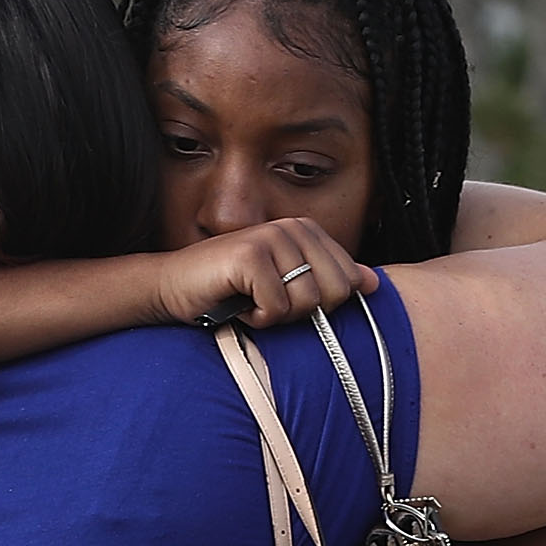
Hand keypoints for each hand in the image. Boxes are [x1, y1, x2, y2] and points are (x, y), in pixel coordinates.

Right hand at [144, 220, 375, 330]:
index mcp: (306, 231)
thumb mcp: (284, 285)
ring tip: (250, 302)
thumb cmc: (227, 290)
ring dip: (275, 316)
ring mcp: (271, 238)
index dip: (319, 305)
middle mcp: (293, 227)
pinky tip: (235, 304)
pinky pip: (276, 307)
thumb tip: (373, 283)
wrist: (172, 288)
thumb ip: (328, 279)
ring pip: (306, 302)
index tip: (284, 298)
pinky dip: (255, 318)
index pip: (348, 281)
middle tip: (267, 303)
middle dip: (301, 312)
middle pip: (334, 293)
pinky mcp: (250, 256)